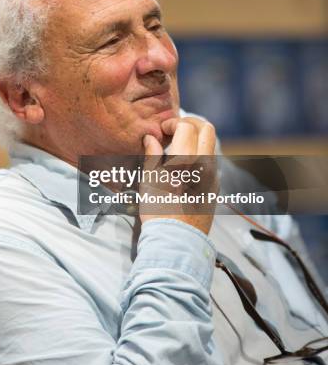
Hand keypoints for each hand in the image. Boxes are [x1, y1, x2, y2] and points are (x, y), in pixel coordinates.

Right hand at [140, 117, 217, 234]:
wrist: (177, 241)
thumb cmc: (158, 210)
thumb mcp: (149, 180)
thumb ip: (152, 154)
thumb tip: (151, 138)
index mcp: (188, 160)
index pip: (187, 126)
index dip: (173, 123)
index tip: (161, 131)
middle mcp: (206, 164)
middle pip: (207, 128)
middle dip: (190, 124)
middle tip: (174, 130)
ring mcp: (213, 176)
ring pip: (211, 144)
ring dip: (196, 138)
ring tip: (177, 148)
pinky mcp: (215, 187)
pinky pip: (211, 160)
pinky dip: (200, 154)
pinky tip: (184, 165)